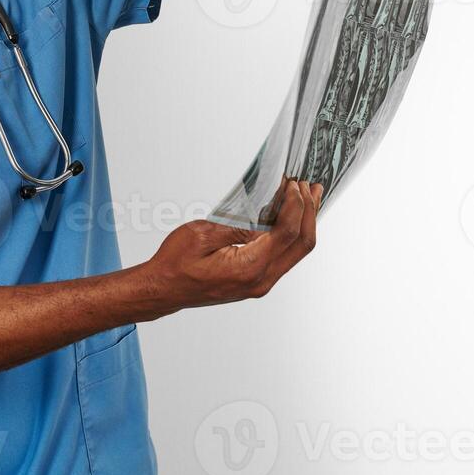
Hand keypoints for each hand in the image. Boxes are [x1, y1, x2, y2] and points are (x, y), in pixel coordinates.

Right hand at [142, 179, 321, 311]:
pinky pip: (286, 257)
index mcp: (249, 268)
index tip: (294, 185)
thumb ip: (238, 224)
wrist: (163, 289)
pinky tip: (291, 219)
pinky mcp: (257, 281)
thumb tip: (266, 209)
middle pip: (301, 244)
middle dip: (310, 212)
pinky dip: (293, 235)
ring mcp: (261, 283)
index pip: (287, 233)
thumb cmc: (175, 264)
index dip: (296, 205)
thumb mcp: (202, 235)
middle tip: (310, 187)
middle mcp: (261, 280)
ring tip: (309, 199)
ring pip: (297, 252)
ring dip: (305, 223)